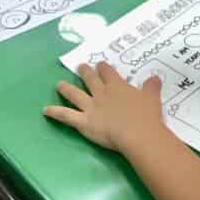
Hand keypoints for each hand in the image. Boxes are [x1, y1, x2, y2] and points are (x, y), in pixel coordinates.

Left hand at [43, 62, 164, 154]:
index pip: (108, 72)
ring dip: (66, 88)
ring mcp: (90, 107)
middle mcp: (101, 93)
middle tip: (80, 68)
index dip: (103, 68)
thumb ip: (151, 87)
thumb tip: (154, 78)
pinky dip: (55, 113)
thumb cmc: (146, 116)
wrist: (137, 133)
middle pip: (90, 79)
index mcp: (117, 86)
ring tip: (59, 84)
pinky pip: (66, 116)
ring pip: (74, 94)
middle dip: (85, 73)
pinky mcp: (84, 122)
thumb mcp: (152, 99)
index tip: (100, 65)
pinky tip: (45, 111)